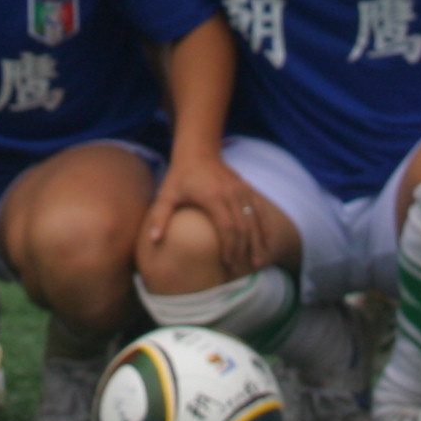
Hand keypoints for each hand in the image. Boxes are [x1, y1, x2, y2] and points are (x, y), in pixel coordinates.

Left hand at [143, 149, 278, 277]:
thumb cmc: (180, 176)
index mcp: (213, 196)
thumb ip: (160, 216)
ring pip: (255, 221)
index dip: (229, 248)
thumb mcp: (166, 194)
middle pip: (243, 228)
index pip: (227, 228)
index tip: (227, 265)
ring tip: (257, 264)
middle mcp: (231, 194)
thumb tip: (154, 240)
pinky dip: (264, 229)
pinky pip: (260, 211)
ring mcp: (241, 191)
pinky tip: (266, 245)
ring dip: (257, 244)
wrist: (198, 150)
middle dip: (243, 251)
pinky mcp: (247, 189)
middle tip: (238, 271)